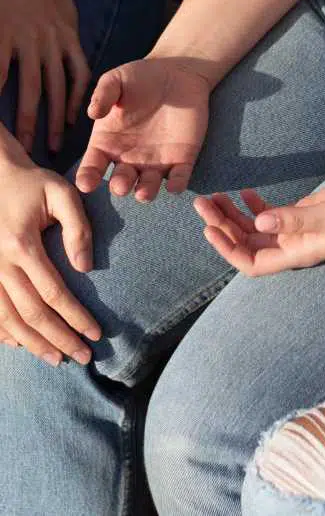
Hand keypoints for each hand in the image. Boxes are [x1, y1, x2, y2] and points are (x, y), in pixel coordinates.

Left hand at [0, 0, 89, 152]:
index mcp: (3, 36)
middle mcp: (30, 42)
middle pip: (29, 90)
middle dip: (25, 124)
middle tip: (23, 152)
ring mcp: (54, 42)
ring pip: (56, 86)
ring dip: (55, 118)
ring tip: (52, 147)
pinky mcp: (71, 40)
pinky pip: (78, 71)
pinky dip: (77, 96)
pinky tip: (75, 118)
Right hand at [0, 133, 99, 364]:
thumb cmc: (32, 184)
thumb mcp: (62, 193)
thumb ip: (78, 228)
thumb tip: (86, 268)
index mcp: (22, 245)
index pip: (54, 293)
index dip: (76, 317)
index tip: (96, 333)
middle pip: (31, 315)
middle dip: (59, 339)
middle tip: (83, 357)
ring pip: (7, 321)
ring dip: (33, 344)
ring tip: (57, 358)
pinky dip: (4, 334)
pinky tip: (21, 345)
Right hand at [76, 57, 210, 200]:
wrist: (178, 73)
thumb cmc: (141, 77)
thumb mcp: (117, 80)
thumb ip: (103, 94)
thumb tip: (93, 112)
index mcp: (108, 143)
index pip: (93, 166)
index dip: (87, 177)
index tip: (85, 183)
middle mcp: (129, 158)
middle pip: (121, 181)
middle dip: (120, 186)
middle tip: (121, 184)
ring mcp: (156, 161)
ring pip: (148, 186)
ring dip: (146, 192)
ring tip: (143, 193)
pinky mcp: (182, 159)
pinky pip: (179, 178)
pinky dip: (177, 184)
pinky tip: (174, 185)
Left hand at [194, 173, 324, 276]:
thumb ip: (297, 219)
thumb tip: (259, 222)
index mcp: (299, 254)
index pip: (252, 263)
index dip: (227, 250)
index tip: (209, 230)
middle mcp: (294, 246)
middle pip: (247, 244)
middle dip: (223, 226)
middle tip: (203, 203)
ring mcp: (298, 230)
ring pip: (255, 229)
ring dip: (232, 215)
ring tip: (214, 197)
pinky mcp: (304, 214)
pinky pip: (270, 215)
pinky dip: (253, 205)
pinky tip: (244, 192)